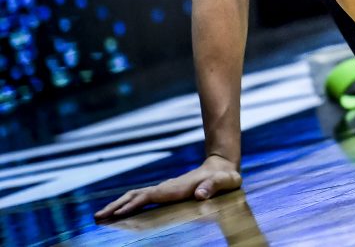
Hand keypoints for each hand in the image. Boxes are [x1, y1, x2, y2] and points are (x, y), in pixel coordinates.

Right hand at [94, 154, 241, 220]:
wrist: (222, 167)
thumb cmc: (225, 177)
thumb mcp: (225, 182)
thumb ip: (214, 186)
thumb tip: (200, 195)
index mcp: (177, 188)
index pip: (150, 196)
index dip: (134, 204)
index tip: (117, 214)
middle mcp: (167, 187)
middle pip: (136, 195)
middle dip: (117, 206)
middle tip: (97, 217)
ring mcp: (165, 189)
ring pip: (135, 196)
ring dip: (118, 205)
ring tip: (100, 216)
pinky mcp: (166, 193)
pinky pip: (142, 199)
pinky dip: (127, 205)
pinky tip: (119, 213)